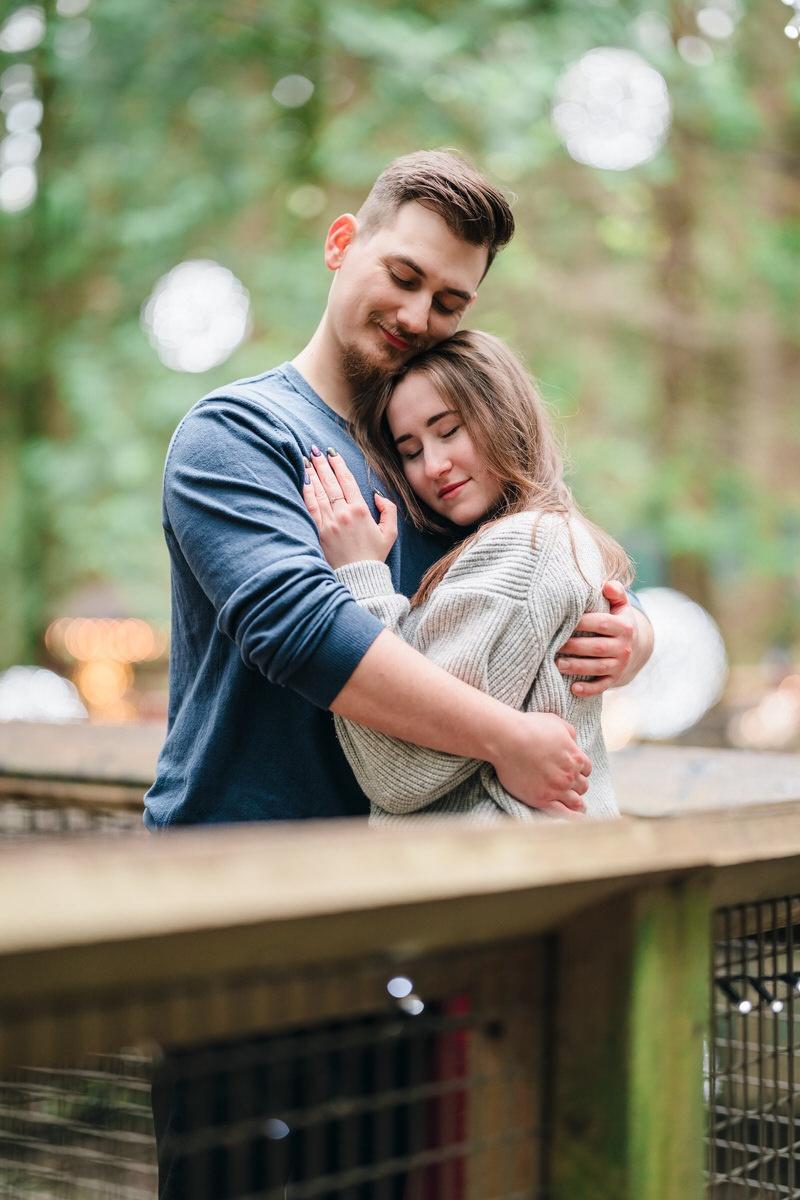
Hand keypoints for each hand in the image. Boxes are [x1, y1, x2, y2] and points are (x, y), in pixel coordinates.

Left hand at [302, 446, 397, 568]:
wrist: (358, 578)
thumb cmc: (374, 556)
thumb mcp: (390, 532)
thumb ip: (387, 510)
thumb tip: (376, 495)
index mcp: (361, 510)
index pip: (347, 481)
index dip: (338, 464)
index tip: (332, 453)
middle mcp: (343, 513)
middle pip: (330, 482)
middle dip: (322, 464)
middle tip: (315, 451)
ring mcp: (329, 522)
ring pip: (318, 492)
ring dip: (312, 474)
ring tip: (306, 460)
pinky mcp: (318, 532)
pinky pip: (310, 507)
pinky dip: (306, 492)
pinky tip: (303, 481)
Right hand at [492, 711, 590, 815]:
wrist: (507, 739)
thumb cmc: (529, 727)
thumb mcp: (556, 722)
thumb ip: (570, 733)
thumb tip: (574, 742)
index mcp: (576, 757)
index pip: (586, 769)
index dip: (580, 770)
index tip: (572, 771)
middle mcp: (569, 775)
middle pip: (583, 786)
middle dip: (577, 785)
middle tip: (567, 785)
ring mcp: (556, 789)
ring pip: (576, 801)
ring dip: (577, 802)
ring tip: (577, 806)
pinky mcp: (542, 800)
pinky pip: (563, 813)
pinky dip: (572, 817)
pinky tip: (576, 819)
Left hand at [556, 580, 648, 696]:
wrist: (635, 646)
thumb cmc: (618, 621)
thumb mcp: (620, 605)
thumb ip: (616, 593)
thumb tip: (607, 585)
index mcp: (624, 626)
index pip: (602, 623)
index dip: (583, 622)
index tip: (564, 620)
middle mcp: (623, 647)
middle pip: (597, 648)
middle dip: (575, 647)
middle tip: (554, 645)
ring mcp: (620, 665)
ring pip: (597, 668)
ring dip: (577, 667)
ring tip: (557, 664)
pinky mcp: (614, 679)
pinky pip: (602, 686)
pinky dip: (588, 689)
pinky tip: (573, 689)